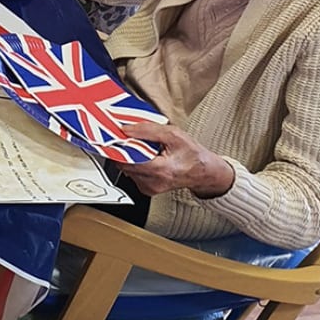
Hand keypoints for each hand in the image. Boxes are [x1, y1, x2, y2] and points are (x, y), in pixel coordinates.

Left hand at [107, 117, 235, 198]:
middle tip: (127, 138)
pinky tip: (144, 157)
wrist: (205, 172)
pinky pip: (132, 174)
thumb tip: (126, 129)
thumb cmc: (192, 154)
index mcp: (161, 170)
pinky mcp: (148, 189)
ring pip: (126, 170)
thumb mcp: (173, 134)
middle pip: (124, 165)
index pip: (128, 159)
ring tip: (140, 147)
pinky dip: (134, 164)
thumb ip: (147, 130)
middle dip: (123, 150)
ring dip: (128, 157)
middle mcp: (153, 183)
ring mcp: (150, 188)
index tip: (114, 136)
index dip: (119, 146)